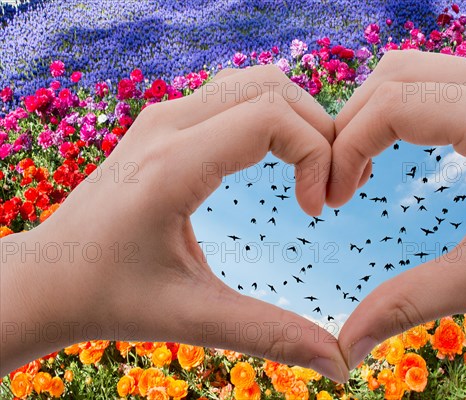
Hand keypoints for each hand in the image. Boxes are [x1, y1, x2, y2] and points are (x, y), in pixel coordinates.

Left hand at [0, 65, 349, 381]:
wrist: (50, 276)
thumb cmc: (108, 296)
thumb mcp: (191, 317)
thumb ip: (269, 335)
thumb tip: (339, 364)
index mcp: (172, 166)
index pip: (270, 117)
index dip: (315, 154)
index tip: (318, 209)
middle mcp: (167, 125)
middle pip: (271, 87)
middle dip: (318, 130)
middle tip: (327, 186)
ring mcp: (164, 116)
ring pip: (255, 81)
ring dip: (296, 117)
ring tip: (310, 169)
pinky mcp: (165, 122)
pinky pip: (234, 94)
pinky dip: (271, 115)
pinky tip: (277, 159)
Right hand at [328, 50, 465, 368]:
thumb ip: (408, 304)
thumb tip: (344, 347)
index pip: (393, 105)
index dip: (345, 149)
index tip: (331, 200)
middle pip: (392, 77)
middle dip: (350, 128)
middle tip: (338, 186)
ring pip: (407, 72)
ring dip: (370, 116)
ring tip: (358, 170)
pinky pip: (429, 80)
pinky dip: (395, 111)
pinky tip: (389, 151)